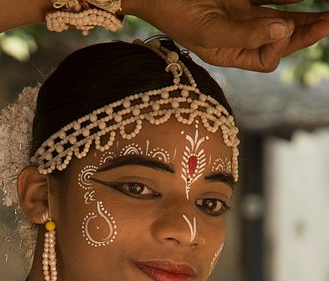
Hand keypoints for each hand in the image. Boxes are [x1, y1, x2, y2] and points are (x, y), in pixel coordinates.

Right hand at [128, 0, 328, 71]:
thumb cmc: (176, 12)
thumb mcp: (209, 31)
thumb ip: (245, 34)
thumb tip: (283, 31)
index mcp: (229, 54)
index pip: (266, 58)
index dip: (278, 45)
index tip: (279, 27)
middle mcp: (238, 36)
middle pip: (279, 39)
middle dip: (305, 33)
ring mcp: (241, 13)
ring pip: (280, 17)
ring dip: (304, 16)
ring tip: (327, 14)